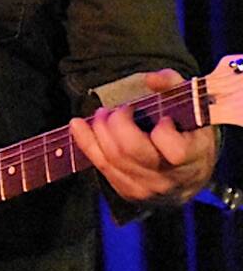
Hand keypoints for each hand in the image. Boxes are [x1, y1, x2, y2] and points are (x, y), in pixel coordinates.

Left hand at [70, 69, 218, 205]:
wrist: (189, 175)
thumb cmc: (190, 135)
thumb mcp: (192, 109)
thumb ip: (173, 85)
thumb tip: (151, 78)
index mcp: (193, 159)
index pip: (175, 150)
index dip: (164, 131)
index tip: (162, 118)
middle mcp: (168, 179)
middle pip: (130, 151)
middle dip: (116, 123)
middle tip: (117, 110)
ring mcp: (146, 189)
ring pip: (111, 159)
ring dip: (99, 130)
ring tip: (102, 114)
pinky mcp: (127, 192)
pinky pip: (100, 166)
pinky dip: (86, 143)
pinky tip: (78, 125)